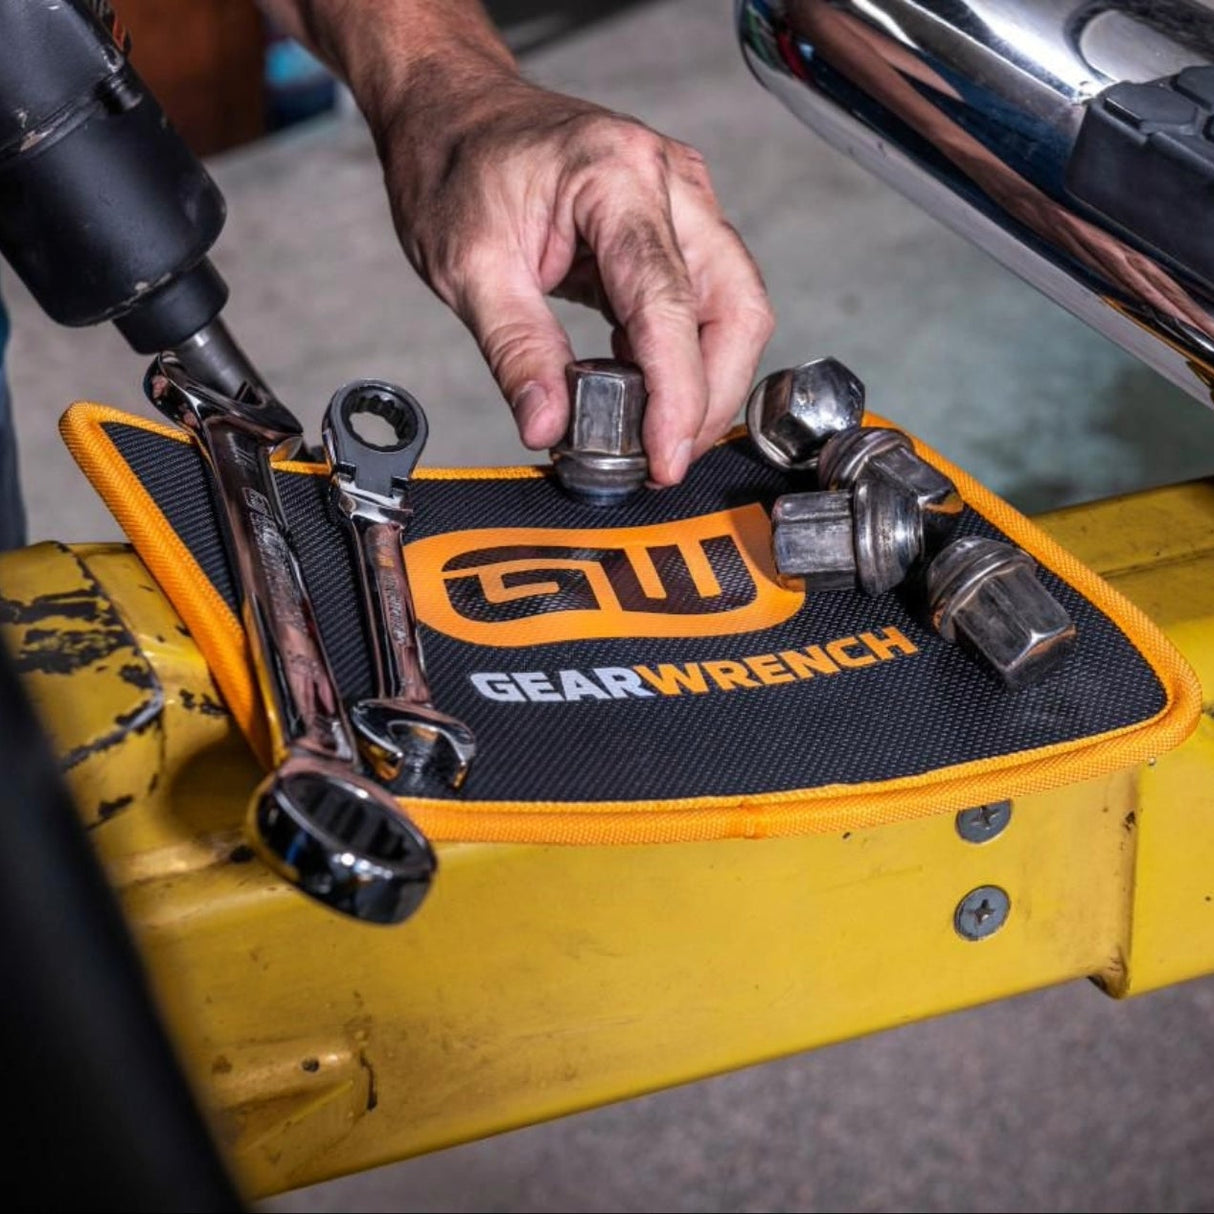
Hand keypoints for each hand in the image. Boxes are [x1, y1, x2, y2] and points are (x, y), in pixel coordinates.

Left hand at [376, 73, 774, 484]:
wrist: (453, 109)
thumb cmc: (455, 164)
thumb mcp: (466, 266)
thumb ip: (515, 350)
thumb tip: (549, 427)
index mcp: (615, 177)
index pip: (670, 305)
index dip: (678, 396)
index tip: (664, 460)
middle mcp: (669, 183)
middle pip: (734, 308)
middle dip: (709, 397)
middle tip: (661, 459)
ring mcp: (681, 203)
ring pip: (733, 309)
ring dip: (703, 382)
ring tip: (647, 433)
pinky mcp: (675, 228)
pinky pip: (704, 305)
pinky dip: (680, 359)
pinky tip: (637, 389)